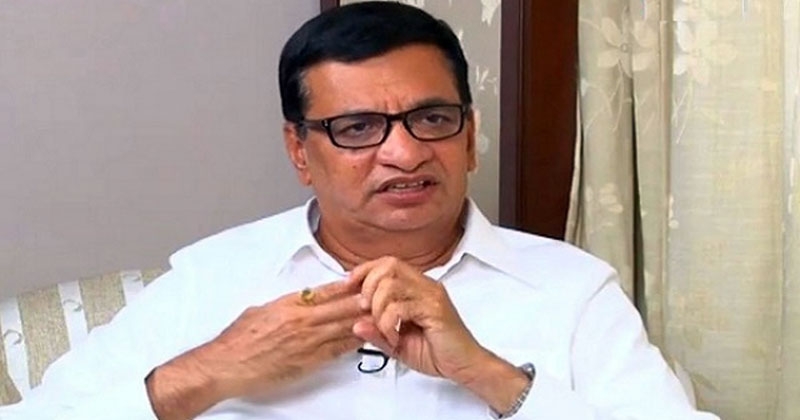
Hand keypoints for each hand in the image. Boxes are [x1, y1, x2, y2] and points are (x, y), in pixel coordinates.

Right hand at [147, 277, 365, 418]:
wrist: (225, 364)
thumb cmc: (238, 340)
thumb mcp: (261, 311)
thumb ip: (284, 305)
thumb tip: (300, 301)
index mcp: (290, 304)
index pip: (326, 291)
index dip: (348, 285)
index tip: (363, 279)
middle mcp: (302, 321)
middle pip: (342, 308)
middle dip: (364, 301)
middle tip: (385, 294)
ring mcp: (306, 342)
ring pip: (344, 329)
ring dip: (364, 321)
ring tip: (384, 314)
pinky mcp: (307, 362)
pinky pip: (336, 351)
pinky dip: (352, 344)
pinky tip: (365, 339)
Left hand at [349, 257, 531, 413]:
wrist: (465, 366)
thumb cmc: (436, 352)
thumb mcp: (397, 343)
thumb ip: (377, 332)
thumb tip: (355, 323)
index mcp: (416, 287)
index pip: (387, 263)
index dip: (364, 271)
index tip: (348, 286)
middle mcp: (425, 285)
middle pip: (388, 266)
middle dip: (368, 287)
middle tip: (365, 311)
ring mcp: (431, 295)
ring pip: (391, 285)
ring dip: (378, 309)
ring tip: (384, 330)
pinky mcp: (435, 310)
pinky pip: (400, 307)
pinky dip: (389, 323)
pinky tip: (395, 338)